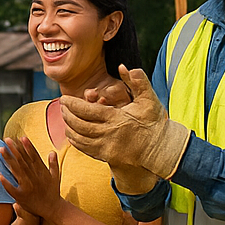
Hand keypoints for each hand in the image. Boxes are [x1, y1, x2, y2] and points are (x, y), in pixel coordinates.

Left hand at [0, 136, 61, 220]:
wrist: (52, 209)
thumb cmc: (53, 192)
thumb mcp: (55, 177)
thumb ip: (53, 164)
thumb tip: (52, 152)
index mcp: (42, 172)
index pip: (34, 157)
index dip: (28, 147)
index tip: (22, 137)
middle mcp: (34, 178)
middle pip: (22, 161)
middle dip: (15, 149)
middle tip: (6, 139)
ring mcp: (27, 187)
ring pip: (16, 171)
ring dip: (8, 160)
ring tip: (0, 150)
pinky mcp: (21, 196)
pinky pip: (11, 188)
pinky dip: (6, 181)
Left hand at [62, 66, 189, 192]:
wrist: (162, 149)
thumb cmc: (154, 122)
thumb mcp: (148, 99)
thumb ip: (137, 81)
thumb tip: (123, 67)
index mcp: (116, 118)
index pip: (86, 110)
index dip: (72, 104)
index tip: (64, 99)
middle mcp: (109, 134)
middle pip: (79, 124)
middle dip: (67, 115)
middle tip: (62, 107)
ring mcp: (107, 147)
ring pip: (79, 138)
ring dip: (69, 127)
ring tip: (65, 118)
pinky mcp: (107, 157)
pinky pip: (85, 149)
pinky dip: (75, 141)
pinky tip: (72, 133)